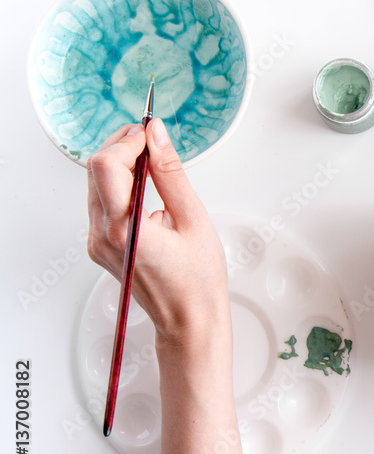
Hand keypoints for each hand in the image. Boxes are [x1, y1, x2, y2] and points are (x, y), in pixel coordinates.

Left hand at [86, 120, 228, 347]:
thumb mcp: (193, 218)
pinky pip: (101, 202)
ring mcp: (97, 242)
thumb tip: (157, 137)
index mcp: (125, 228)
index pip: (106, 165)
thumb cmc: (198, 280)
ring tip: (154, 166)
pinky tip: (147, 188)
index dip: (127, 141)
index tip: (151, 133)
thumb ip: (170, 173)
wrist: (189, 320)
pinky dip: (120, 185)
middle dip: (122, 147)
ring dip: (121, 165)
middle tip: (153, 142)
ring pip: (96, 184)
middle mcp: (102, 235)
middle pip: (95, 170)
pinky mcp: (100, 245)